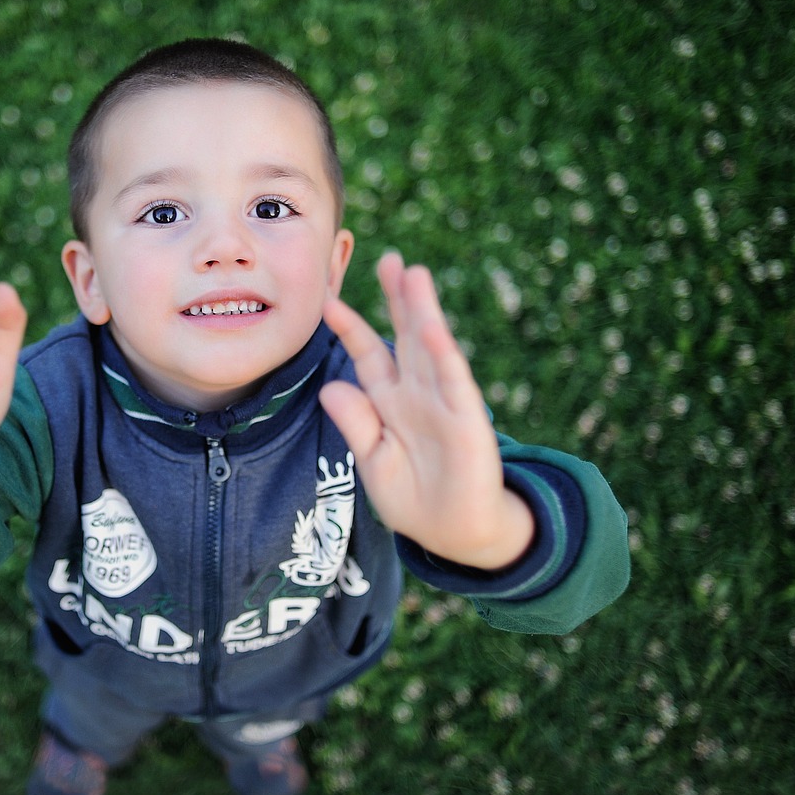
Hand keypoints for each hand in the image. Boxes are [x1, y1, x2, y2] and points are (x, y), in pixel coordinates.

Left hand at [320, 252, 532, 568]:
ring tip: (413, 273)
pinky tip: (431, 326)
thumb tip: (331, 386)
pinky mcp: (467, 421)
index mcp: (392, 404)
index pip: (370, 357)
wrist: (458, 536)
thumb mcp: (374, 463)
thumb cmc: (415, 499)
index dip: (351, 329)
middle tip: (388, 259)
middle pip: (405, 337)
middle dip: (396, 299)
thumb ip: (356, 425)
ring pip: (431, 347)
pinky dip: (442, 354)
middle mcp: (418, 395)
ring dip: (422, 311)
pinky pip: (452, 382)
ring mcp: (444, 404)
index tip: (327, 302)